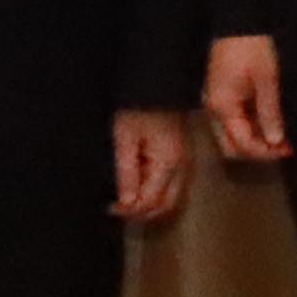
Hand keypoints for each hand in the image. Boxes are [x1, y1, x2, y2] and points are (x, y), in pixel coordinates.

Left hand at [111, 109, 197, 224]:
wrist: (157, 84)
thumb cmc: (138, 106)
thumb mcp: (125, 139)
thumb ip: (127, 173)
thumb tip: (127, 202)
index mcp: (168, 163)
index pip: (150, 201)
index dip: (129, 210)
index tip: (111, 207)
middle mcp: (182, 166)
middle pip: (165, 205)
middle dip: (141, 211)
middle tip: (118, 207)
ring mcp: (185, 161)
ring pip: (172, 198)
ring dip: (150, 203)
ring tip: (126, 197)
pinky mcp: (182, 155)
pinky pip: (174, 185)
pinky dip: (157, 192)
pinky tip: (140, 184)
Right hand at [203, 33, 291, 165]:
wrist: (238, 22)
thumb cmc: (253, 47)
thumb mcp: (267, 80)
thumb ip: (270, 112)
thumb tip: (275, 141)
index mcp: (223, 107)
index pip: (241, 144)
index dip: (265, 152)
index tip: (288, 149)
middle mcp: (214, 109)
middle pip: (231, 147)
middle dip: (257, 152)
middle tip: (284, 148)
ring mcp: (216, 103)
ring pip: (231, 136)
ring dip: (254, 141)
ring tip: (281, 137)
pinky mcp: (222, 95)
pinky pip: (233, 122)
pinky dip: (250, 128)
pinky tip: (269, 123)